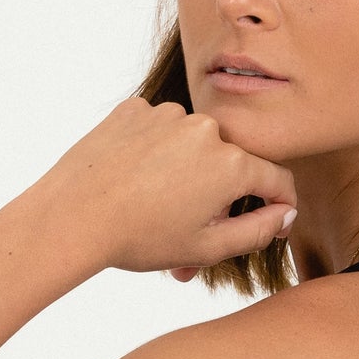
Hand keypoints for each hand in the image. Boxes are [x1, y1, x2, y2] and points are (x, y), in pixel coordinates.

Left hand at [39, 98, 296, 277]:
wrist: (73, 217)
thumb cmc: (140, 239)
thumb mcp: (208, 248)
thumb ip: (259, 230)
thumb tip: (286, 211)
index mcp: (232, 164)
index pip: (276, 181)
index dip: (280, 205)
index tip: (273, 219)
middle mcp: (207, 130)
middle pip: (230, 165)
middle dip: (219, 197)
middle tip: (192, 232)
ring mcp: (168, 114)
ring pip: (192, 147)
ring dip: (185, 174)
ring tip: (155, 209)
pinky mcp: (135, 109)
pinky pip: (158, 132)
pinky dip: (154, 155)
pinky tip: (133, 182)